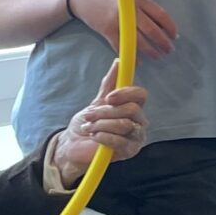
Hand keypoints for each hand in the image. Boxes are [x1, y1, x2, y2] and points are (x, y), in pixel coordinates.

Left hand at [50, 66, 148, 183]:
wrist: (74, 145)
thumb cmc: (87, 124)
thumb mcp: (97, 101)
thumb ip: (109, 84)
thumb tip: (118, 63)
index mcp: (134, 108)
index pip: (141, 95)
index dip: (125, 93)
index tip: (109, 97)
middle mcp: (139, 122)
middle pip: (132, 109)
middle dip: (106, 112)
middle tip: (89, 115)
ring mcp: (136, 137)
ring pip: (124, 124)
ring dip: (101, 124)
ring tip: (88, 128)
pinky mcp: (129, 151)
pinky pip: (119, 140)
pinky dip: (103, 136)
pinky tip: (94, 137)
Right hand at [71, 0, 177, 59]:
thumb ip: (144, 8)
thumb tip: (162, 26)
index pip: (161, 15)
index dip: (170, 28)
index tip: (175, 37)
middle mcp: (130, 9)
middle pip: (153, 30)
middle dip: (164, 43)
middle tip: (169, 50)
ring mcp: (118, 21)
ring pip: (140, 41)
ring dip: (151, 51)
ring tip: (157, 56)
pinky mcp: (108, 31)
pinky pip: (123, 48)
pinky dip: (133, 57)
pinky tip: (139, 62)